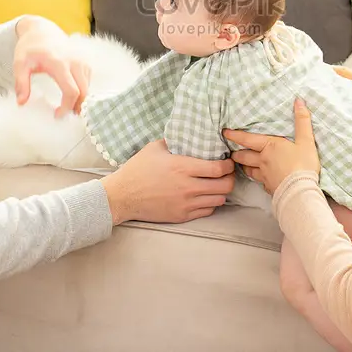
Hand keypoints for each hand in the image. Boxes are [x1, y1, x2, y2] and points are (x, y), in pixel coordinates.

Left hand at [13, 18, 89, 115]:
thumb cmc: (30, 48)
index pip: (71, 91)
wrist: (42, 31)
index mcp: (59, 63)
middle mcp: (75, 61)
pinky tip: (72, 96)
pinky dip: (82, 92)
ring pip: (88, 88)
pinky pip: (88, 82)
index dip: (67, 107)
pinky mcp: (85, 62)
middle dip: (76, 107)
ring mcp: (82, 61)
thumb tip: (22, 102)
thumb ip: (20, 83)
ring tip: (68, 108)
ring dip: (80, 101)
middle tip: (65, 116)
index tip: (57, 115)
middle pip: (84, 92)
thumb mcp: (20, 64)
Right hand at [100, 140, 234, 224]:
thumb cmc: (137, 169)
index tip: (228, 161)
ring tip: (216, 184)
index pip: (218, 169)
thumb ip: (174, 141)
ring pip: (219, 200)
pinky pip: (207, 211)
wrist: (122, 196)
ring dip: (221, 192)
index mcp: (182, 167)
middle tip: (226, 174)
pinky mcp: (182, 216)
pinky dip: (210, 203)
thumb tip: (188, 135)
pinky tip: (205, 196)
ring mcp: (186, 204)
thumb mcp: (154, 148)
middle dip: (230, 178)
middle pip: (224, 186)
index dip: (228, 165)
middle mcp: (188, 187)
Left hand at [223, 98, 319, 194]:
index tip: (225, 133)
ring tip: (242, 164)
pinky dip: (257, 179)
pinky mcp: (269, 188)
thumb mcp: (306, 140)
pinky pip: (259, 182)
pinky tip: (260, 179)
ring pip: (249, 170)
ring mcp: (264, 176)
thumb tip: (299, 101)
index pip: (247, 139)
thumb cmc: (303, 165)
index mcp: (269, 147)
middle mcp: (263, 161)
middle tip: (232, 151)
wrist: (300, 191)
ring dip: (244, 166)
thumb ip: (302, 120)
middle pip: (244, 156)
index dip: (235, 135)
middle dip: (237, 153)